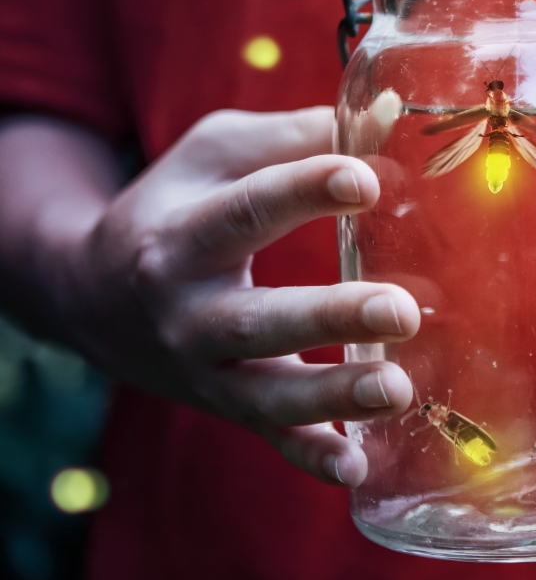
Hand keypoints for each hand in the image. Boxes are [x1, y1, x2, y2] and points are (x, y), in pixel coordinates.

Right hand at [64, 108, 417, 486]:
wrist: (89, 292)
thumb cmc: (177, 205)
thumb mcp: (217, 155)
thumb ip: (298, 137)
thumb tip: (389, 115)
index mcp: (182, 233)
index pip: (247, 210)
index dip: (305, 191)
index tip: (366, 179)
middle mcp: (184, 310)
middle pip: (256, 320)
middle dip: (329, 318)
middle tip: (401, 311)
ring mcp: (199, 369)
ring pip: (264, 393)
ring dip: (332, 396)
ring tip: (398, 389)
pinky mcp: (220, 404)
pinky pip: (266, 439)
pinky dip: (308, 456)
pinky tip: (357, 465)